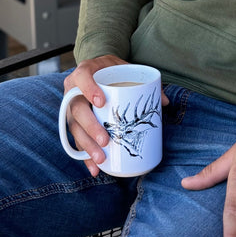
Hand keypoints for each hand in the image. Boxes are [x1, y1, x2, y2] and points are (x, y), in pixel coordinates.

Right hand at [63, 55, 168, 175]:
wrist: (96, 70)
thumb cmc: (110, 69)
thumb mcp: (124, 67)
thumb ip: (143, 81)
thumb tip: (164, 102)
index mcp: (84, 72)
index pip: (81, 78)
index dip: (88, 89)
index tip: (101, 102)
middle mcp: (73, 91)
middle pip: (77, 110)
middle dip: (90, 127)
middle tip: (105, 140)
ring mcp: (71, 109)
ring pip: (75, 129)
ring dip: (88, 146)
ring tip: (101, 159)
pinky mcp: (75, 123)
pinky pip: (77, 141)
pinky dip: (85, 156)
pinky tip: (95, 168)